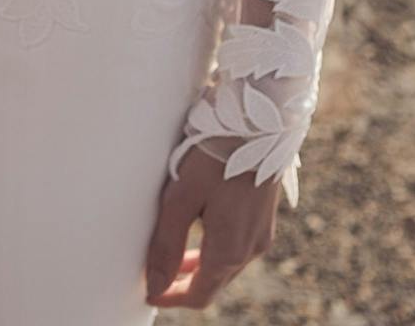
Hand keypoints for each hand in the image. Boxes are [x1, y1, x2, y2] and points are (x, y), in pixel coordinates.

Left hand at [144, 145, 280, 310]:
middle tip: (157, 277)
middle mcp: (251, 248)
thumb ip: (167, 244)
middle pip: (215, 282)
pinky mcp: (265, 214)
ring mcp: (262, 231)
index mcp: (229, 250)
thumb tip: (154, 286)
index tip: (149, 293)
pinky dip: (218, 249)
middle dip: (185, 284)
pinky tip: (203, 231)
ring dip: (201, 267)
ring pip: (228, 264)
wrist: (260, 117)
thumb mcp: (182, 196)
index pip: (199, 295)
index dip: (172, 297)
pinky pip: (239, 245)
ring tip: (176, 257)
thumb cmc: (217, 152)